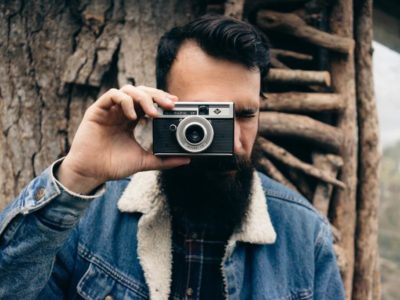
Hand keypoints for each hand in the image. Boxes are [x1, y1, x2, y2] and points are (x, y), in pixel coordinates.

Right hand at [56, 85, 189, 193]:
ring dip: (143, 98)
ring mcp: (110, 110)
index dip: (162, 99)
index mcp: (132, 120)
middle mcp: (122, 112)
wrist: (92, 173)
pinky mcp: (97, 110)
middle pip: (142, 92)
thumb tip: (186, 159)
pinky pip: (112, 95)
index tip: (175, 104)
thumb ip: (164, 160)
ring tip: (152, 113)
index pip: (149, 102)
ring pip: (128, 90)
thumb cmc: (114, 165)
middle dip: (157, 95)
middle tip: (169, 104)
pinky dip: (125, 101)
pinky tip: (132, 116)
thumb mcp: (144, 161)